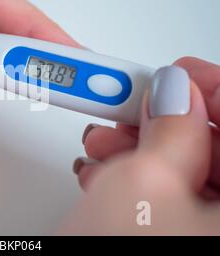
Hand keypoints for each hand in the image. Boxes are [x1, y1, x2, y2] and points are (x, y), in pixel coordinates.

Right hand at [66, 62, 219, 233]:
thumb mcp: (143, 182)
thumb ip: (169, 125)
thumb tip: (173, 90)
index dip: (207, 88)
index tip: (173, 74)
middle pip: (209, 145)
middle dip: (160, 121)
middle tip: (126, 107)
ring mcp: (196, 230)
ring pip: (183, 170)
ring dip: (135, 148)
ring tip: (100, 144)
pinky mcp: (167, 233)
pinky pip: (164, 197)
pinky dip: (130, 178)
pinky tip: (102, 174)